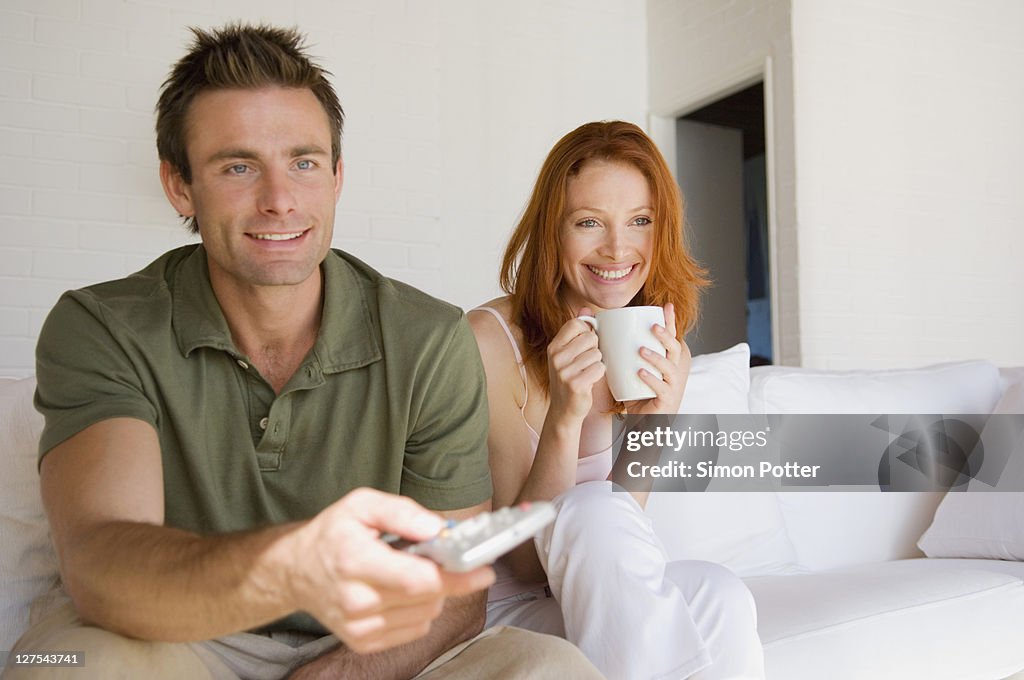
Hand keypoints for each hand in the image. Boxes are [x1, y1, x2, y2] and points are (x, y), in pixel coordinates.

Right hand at [286, 488, 493, 653]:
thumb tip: (439, 528)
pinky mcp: (363, 642)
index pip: (418, 579)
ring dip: (433, 593)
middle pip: (428, 598)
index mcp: (355, 560)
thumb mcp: (362, 504)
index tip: (484, 569)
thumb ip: (402, 512)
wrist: (295, 572)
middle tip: (443, 557)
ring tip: (411, 571)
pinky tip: (402, 591)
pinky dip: (420, 609)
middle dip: (447, 577)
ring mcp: (359, 627)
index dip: (456, 575)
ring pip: (426, 615)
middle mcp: (356, 600)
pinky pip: (415, 629)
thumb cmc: (332, 534)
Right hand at [546, 308, 605, 421]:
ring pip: (597, 353)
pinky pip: (599, 368)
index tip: (585, 343)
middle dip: (594, 349)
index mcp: (553, 346)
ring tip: (586, 373)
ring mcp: (564, 371)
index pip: (576, 323)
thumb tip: (586, 308)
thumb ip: (577, 331)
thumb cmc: (570, 378)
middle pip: (590, 337)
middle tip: (586, 362)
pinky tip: (589, 381)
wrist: (564, 409)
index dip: (587, 331)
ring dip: (597, 364)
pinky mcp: (575, 384)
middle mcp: (556, 357)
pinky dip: (599, 374)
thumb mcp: (568, 353)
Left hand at [624, 303, 690, 414]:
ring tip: (641, 350)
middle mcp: (674, 371)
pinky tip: (640, 373)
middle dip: (666, 336)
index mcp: (667, 360)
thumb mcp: (627, 368)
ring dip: (656, 358)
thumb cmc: (635, 392)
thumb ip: (615, 349)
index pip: (671, 338)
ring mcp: (672, 386)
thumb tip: (594, 324)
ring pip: (670, 368)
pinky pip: (662, 389)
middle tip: (653, 326)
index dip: (671, 322)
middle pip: (675, 349)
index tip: (667, 306)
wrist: (641, 422)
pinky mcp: (666, 401)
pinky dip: (651, 380)